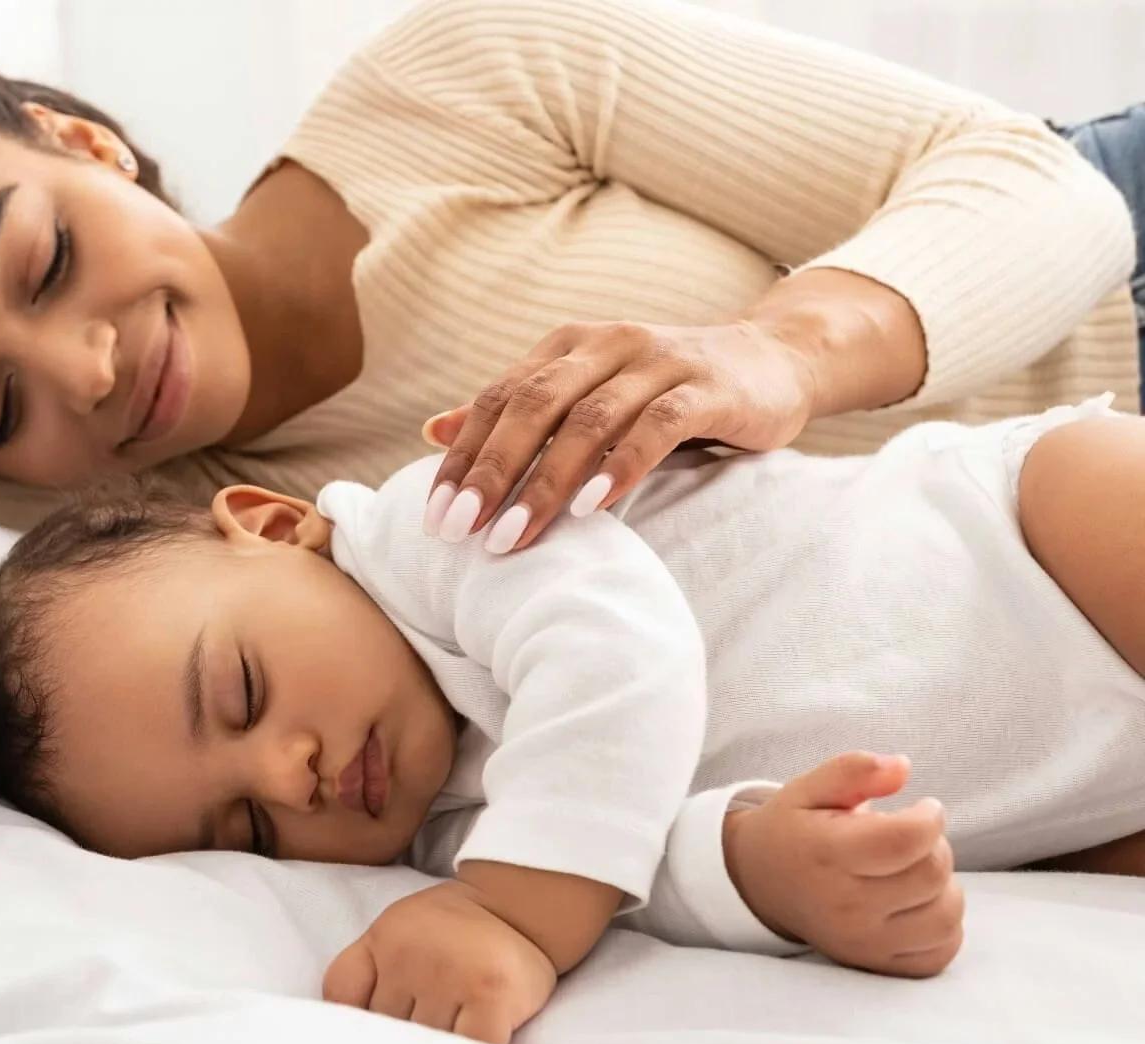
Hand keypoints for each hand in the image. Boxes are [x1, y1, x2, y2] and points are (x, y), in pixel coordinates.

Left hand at [322, 881, 558, 1043]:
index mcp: (383, 940)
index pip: (342, 996)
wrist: (515, 906)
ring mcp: (452, 977)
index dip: (348, 1026)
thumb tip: (346, 1038)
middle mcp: (411, 957)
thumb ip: (364, 972)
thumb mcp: (393, 931)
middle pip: (385, 1028)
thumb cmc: (450, 930)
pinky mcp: (492, 998)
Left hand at [421, 318, 812, 552]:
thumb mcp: (585, 394)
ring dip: (546, 483)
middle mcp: (607, 344)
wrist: (773, 360)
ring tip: (513, 536)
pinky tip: (591, 508)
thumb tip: (434, 431)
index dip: (463, 457)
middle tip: (461, 531)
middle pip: (534, 407)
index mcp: (568, 347)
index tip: (434, 516)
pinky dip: (619, 467)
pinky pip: (657, 427)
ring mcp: (660, 362)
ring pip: (589, 421)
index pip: (500, 400)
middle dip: (491, 472)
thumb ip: (517, 411)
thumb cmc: (665, 390)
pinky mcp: (708, 388)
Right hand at [725, 752, 963, 977]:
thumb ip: (854, 770)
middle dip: (935, 846)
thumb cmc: (792, 832)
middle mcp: (846, 906)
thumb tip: (901, 767)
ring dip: (943, 887)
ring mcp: (862, 942)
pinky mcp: (876, 964)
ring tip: (913, 871)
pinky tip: (918, 904)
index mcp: (828, 854)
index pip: (909, 839)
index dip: (930, 816)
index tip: (922, 808)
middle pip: (933, 874)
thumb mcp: (809, 788)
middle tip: (910, 837)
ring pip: (946, 917)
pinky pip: (940, 951)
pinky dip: (943, 926)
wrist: (758, 885)